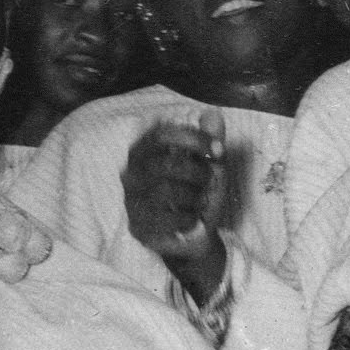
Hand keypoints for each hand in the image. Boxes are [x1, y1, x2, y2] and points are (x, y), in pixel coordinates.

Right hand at [122, 109, 227, 262]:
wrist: (193, 236)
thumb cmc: (196, 194)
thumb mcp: (208, 165)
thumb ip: (210, 140)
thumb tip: (213, 113)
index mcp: (144, 152)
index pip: (160, 134)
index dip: (192, 138)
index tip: (217, 150)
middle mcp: (132, 174)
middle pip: (167, 164)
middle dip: (198, 173)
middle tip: (209, 181)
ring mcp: (132, 201)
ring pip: (167, 191)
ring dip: (194, 197)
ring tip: (199, 202)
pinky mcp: (138, 226)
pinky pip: (167, 218)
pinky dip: (188, 218)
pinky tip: (190, 219)